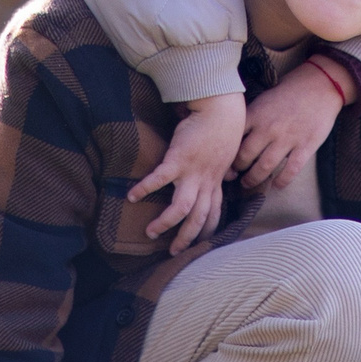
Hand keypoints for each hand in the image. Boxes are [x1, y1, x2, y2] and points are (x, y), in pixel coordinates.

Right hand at [131, 93, 244, 251]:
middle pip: (198, 218)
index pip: (213, 214)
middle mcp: (206, 182)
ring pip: (181, 208)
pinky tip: (132, 196)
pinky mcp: (178, 160)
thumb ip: (223, 169)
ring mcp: (192, 173)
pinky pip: (159, 179)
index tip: (199, 244)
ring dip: (166, 223)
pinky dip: (145, 189)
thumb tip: (229, 176)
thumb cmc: (223, 130)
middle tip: (174, 252)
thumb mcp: (227, 155)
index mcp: (216, 182)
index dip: (206, 231)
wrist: (221, 110)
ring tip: (150, 233)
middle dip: (186, 238)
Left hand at [234, 58, 349, 189]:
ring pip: (264, 167)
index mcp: (256, 115)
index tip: (226, 161)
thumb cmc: (289, 92)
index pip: (234, 140)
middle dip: (238, 170)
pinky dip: (282, 181)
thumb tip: (234, 137)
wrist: (319, 85)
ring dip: (254, 179)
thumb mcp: (263, 100)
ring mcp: (288, 138)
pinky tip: (276, 185)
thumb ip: (250, 118)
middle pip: (245, 156)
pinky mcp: (306, 146)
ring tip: (249, 183)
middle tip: (236, 176)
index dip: (226, 155)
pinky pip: (291, 170)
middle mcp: (268, 128)